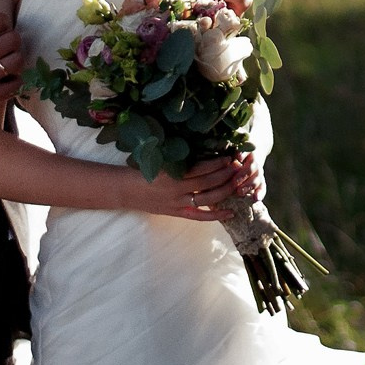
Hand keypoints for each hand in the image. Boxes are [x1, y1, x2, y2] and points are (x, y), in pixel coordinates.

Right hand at [126, 153, 261, 219]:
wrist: (125, 190)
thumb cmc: (143, 170)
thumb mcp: (160, 160)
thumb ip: (178, 157)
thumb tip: (203, 148)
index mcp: (172, 173)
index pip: (200, 168)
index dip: (217, 163)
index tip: (229, 157)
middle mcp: (176, 189)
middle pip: (207, 183)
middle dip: (225, 175)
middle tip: (239, 168)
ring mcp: (178, 203)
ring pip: (207, 199)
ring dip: (225, 191)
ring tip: (238, 184)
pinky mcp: (177, 213)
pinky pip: (200, 216)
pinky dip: (216, 215)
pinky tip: (231, 212)